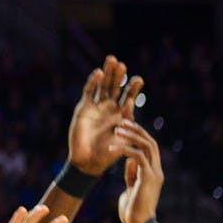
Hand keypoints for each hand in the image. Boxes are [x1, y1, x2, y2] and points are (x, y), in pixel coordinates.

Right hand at [68, 56, 143, 175]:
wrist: (89, 162)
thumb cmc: (108, 154)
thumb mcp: (124, 137)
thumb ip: (127, 120)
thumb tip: (129, 102)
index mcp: (121, 114)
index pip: (128, 96)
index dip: (133, 88)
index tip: (139, 80)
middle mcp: (109, 108)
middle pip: (115, 87)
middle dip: (119, 75)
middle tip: (122, 64)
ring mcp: (96, 107)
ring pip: (103, 85)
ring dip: (107, 73)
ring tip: (112, 60)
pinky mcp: (83, 108)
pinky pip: (89, 92)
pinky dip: (93, 82)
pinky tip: (99, 73)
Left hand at [112, 120, 163, 222]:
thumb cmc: (132, 211)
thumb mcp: (130, 188)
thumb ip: (132, 174)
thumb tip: (129, 160)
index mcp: (153, 172)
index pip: (149, 148)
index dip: (139, 135)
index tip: (125, 127)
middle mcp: (156, 170)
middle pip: (151, 142)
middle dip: (136, 130)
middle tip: (122, 121)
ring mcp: (154, 173)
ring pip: (147, 146)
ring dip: (131, 136)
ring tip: (116, 130)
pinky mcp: (148, 177)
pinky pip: (138, 157)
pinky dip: (125, 150)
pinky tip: (112, 149)